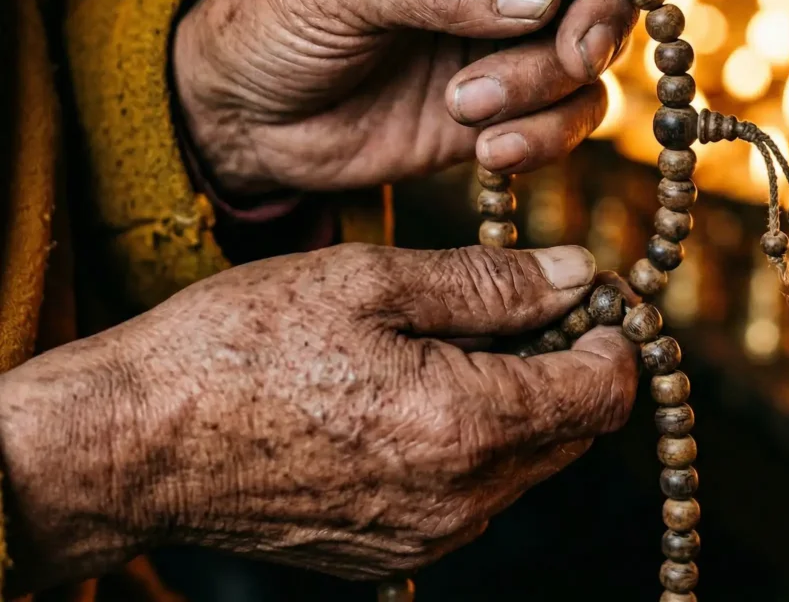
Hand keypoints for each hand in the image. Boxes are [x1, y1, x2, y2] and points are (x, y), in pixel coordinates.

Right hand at [0, 242, 635, 589]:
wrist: (137, 441)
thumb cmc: (244, 343)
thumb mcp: (372, 280)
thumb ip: (490, 284)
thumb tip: (578, 275)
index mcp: (463, 425)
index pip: (603, 393)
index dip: (614, 335)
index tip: (593, 293)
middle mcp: (459, 500)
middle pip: (574, 432)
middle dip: (572, 362)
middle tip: (530, 302)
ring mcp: (425, 536)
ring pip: (527, 463)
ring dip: (524, 399)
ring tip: (464, 338)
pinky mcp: (390, 550)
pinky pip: (473, 493)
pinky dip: (477, 437)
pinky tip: (422, 388)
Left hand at [173, 0, 721, 193]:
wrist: (251, 118)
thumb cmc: (273, 19)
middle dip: (606, 1)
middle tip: (573, 48)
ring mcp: (512, 22)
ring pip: (597, 38)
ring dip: (552, 80)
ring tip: (469, 104)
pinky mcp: (513, 92)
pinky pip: (575, 109)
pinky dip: (546, 132)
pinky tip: (489, 149)